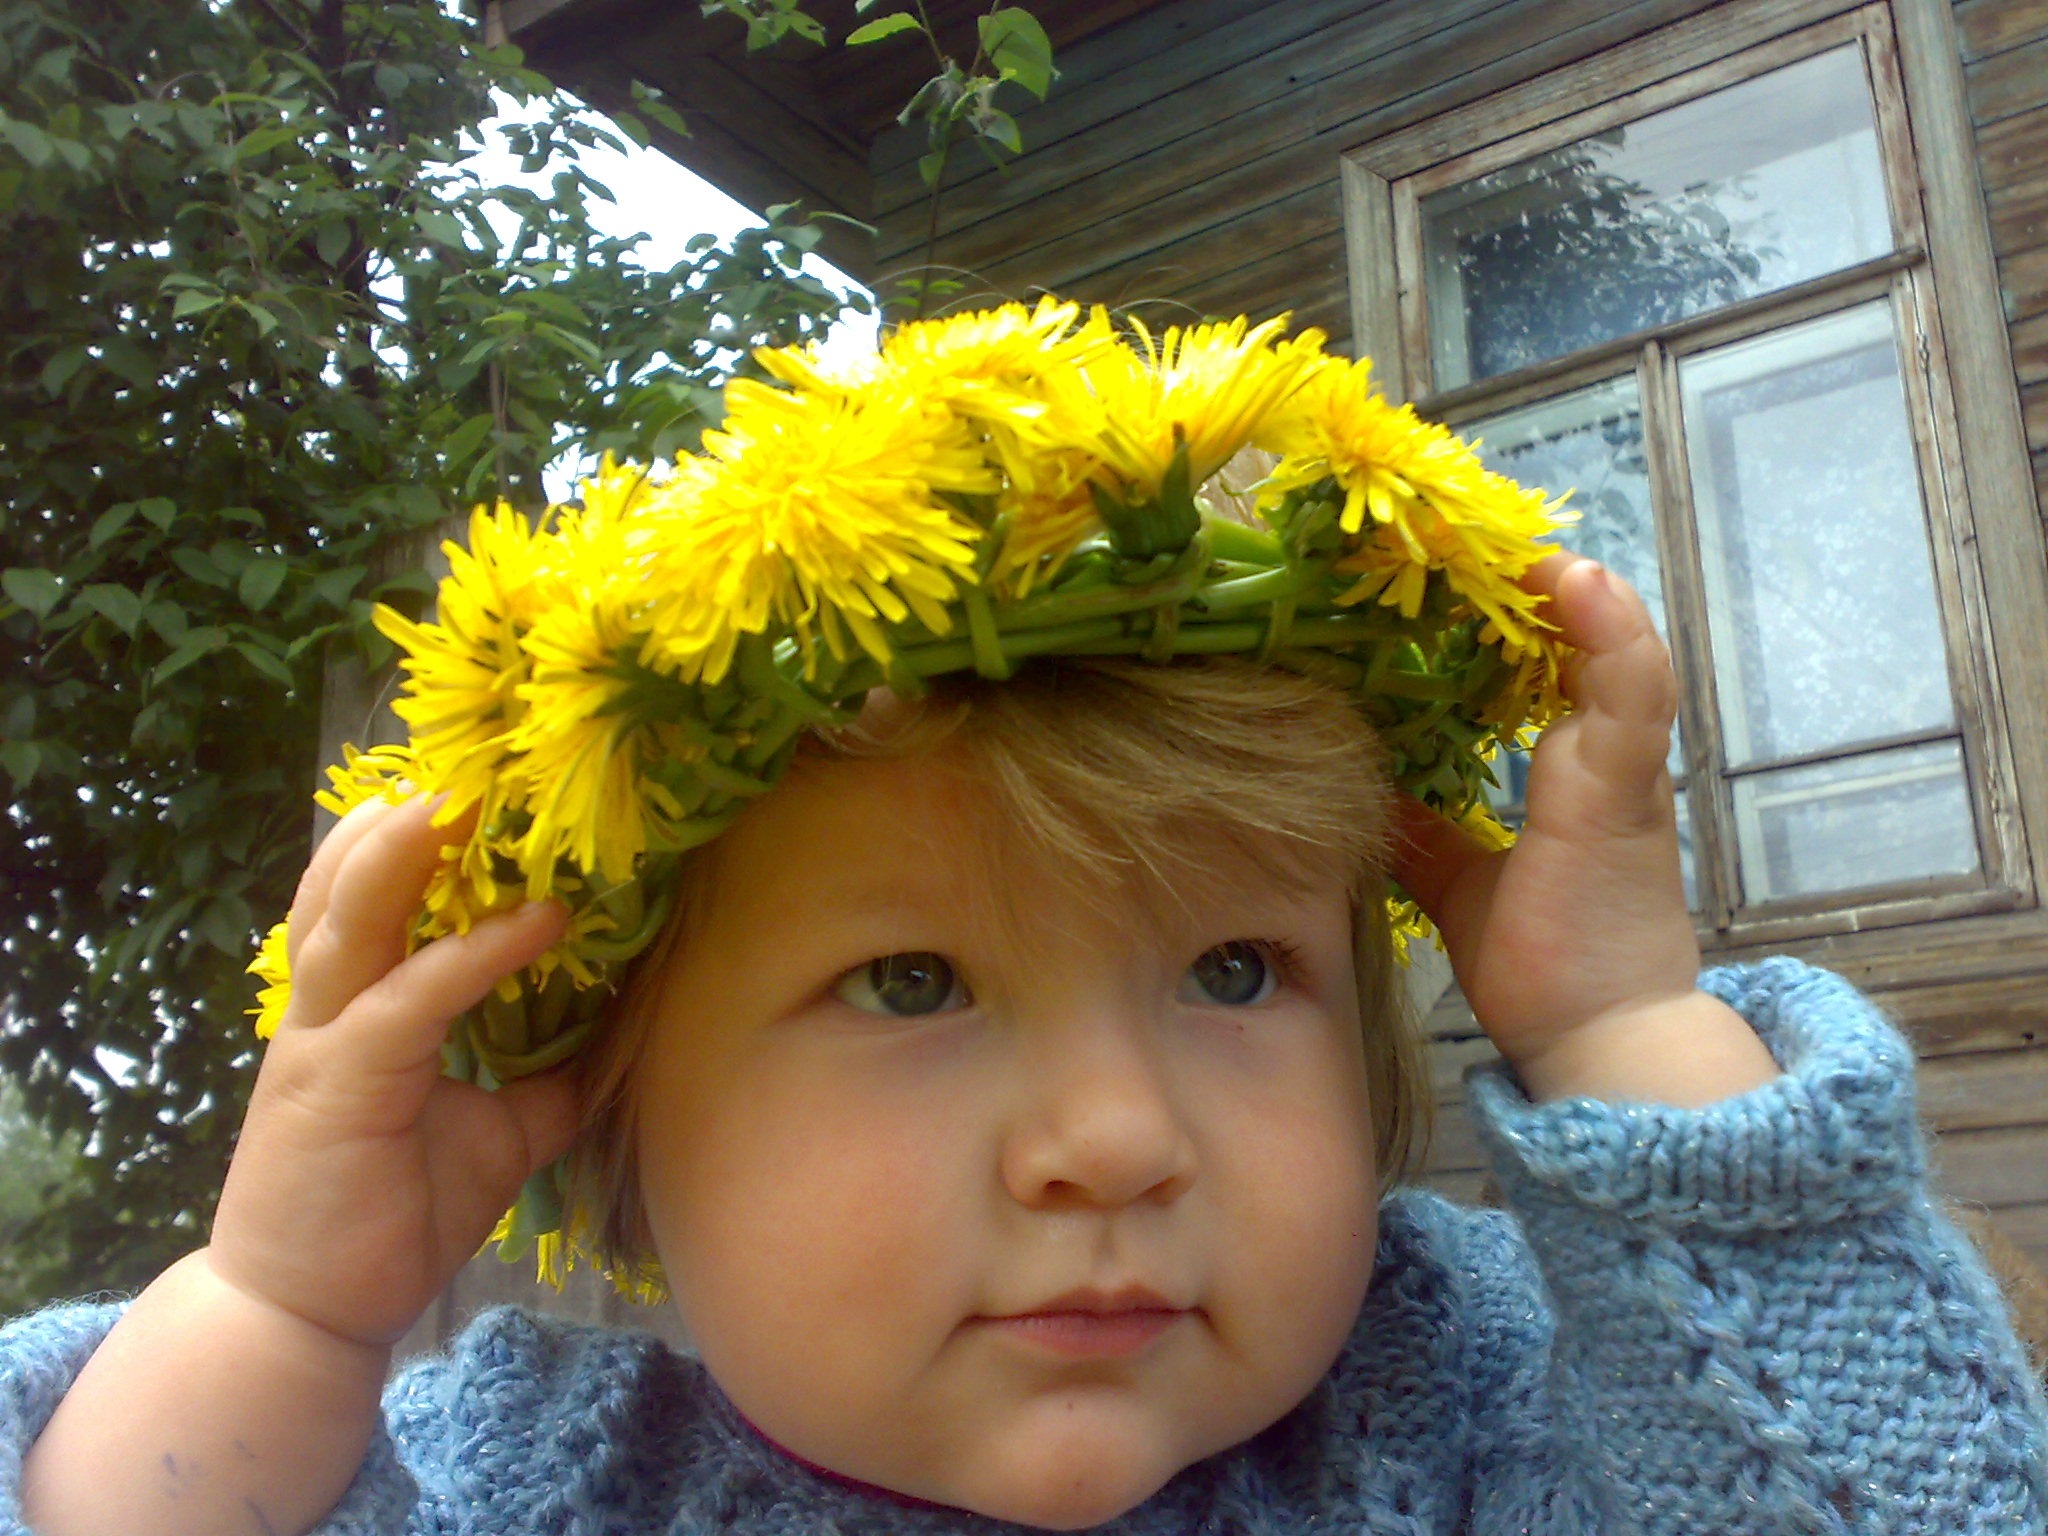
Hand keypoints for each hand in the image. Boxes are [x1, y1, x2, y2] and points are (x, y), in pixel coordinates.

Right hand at [207, 796, 578, 1346]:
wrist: (308, 1313)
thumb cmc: (388, 1217)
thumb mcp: (492, 1138)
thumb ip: (542, 1086)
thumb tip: (614, 1048)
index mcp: (354, 1011)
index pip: (374, 903)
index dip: (412, 842)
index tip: (473, 785)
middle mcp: (329, 1010)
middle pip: (347, 886)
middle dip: (398, 819)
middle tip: (463, 760)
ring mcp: (325, 1041)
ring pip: (353, 919)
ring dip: (403, 852)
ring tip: (461, 796)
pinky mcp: (344, 1082)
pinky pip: (413, 998)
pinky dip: (475, 953)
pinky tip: (538, 921)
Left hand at [1394, 554, 1777, 1104]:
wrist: (1597, 1038)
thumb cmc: (1545, 966)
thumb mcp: (1462, 883)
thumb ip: (1426, 833)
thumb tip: (1363, 794)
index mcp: (1575, 775)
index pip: (1548, 671)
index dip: (1514, 616)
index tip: (1456, 572)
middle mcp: (1605, 759)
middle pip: (1580, 645)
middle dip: (1531, 588)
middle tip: (1467, 536)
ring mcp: (1621, 769)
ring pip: (1616, 652)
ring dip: (1572, 591)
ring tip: (1523, 540)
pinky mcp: (1624, 789)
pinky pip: (1631, 692)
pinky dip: (1609, 631)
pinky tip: (1575, 579)